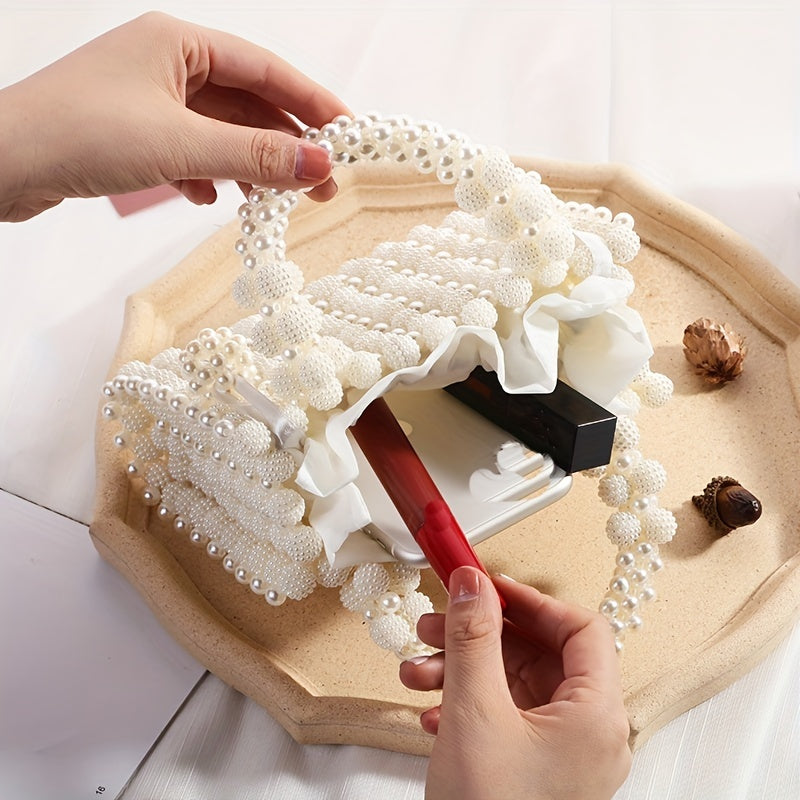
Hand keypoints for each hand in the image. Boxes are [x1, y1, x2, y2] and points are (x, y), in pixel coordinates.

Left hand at [0, 12, 349, 220]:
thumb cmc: (80, 133)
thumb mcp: (181, 144)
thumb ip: (254, 155)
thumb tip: (320, 164)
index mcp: (179, 43)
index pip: (265, 70)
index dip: (312, 102)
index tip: (349, 134)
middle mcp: (167, 64)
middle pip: (247, 104)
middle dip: (285, 146)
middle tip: (320, 186)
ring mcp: (149, 99)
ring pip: (220, 132)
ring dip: (249, 166)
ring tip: (274, 203)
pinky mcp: (133, 133)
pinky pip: (191, 151)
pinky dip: (208, 175)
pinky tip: (208, 198)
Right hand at [400, 568, 631, 799]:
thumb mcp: (475, 714)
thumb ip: (474, 639)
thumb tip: (473, 584)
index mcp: (596, 716)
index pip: (581, 629)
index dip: (532, 601)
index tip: (487, 588)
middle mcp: (586, 733)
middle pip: (538, 654)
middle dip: (480, 637)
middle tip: (436, 624)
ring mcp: (559, 754)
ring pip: (513, 685)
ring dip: (462, 670)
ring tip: (417, 673)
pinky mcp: (532, 770)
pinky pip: (503, 716)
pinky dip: (466, 704)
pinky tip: (431, 712)